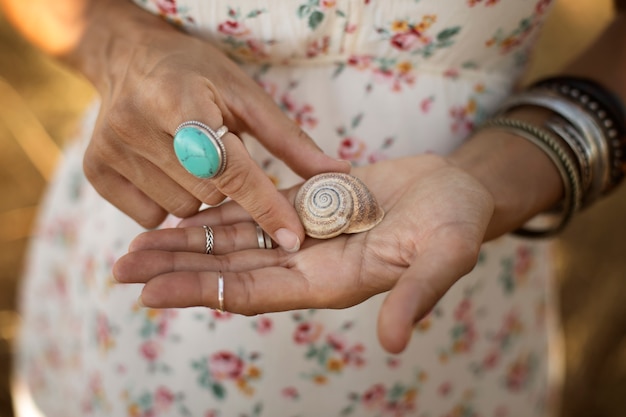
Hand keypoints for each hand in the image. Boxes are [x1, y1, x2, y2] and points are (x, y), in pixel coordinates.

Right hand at [76, 0, 347, 248]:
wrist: (129, 61)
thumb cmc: (197, 75)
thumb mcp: (246, 95)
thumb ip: (290, 140)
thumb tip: (336, 175)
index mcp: (181, 100)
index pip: (230, 168)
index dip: (264, 205)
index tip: (293, 238)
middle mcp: (137, 126)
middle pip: (207, 195)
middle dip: (228, 188)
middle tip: (221, 157)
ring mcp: (111, 151)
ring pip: (181, 211)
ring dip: (199, 196)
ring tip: (191, 159)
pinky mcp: (96, 172)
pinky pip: (151, 217)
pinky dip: (169, 202)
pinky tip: (167, 171)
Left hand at [114, 154, 494, 352]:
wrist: (457, 191)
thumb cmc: (456, 224)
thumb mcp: (446, 256)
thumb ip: (417, 294)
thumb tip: (396, 342)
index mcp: (329, 282)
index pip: (252, 292)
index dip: (201, 293)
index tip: (150, 293)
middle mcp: (307, 264)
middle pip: (229, 270)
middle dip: (177, 270)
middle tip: (121, 268)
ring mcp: (303, 235)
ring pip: (233, 242)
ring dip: (187, 242)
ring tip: (138, 244)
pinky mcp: (306, 206)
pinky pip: (252, 211)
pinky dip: (217, 213)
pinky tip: (185, 211)